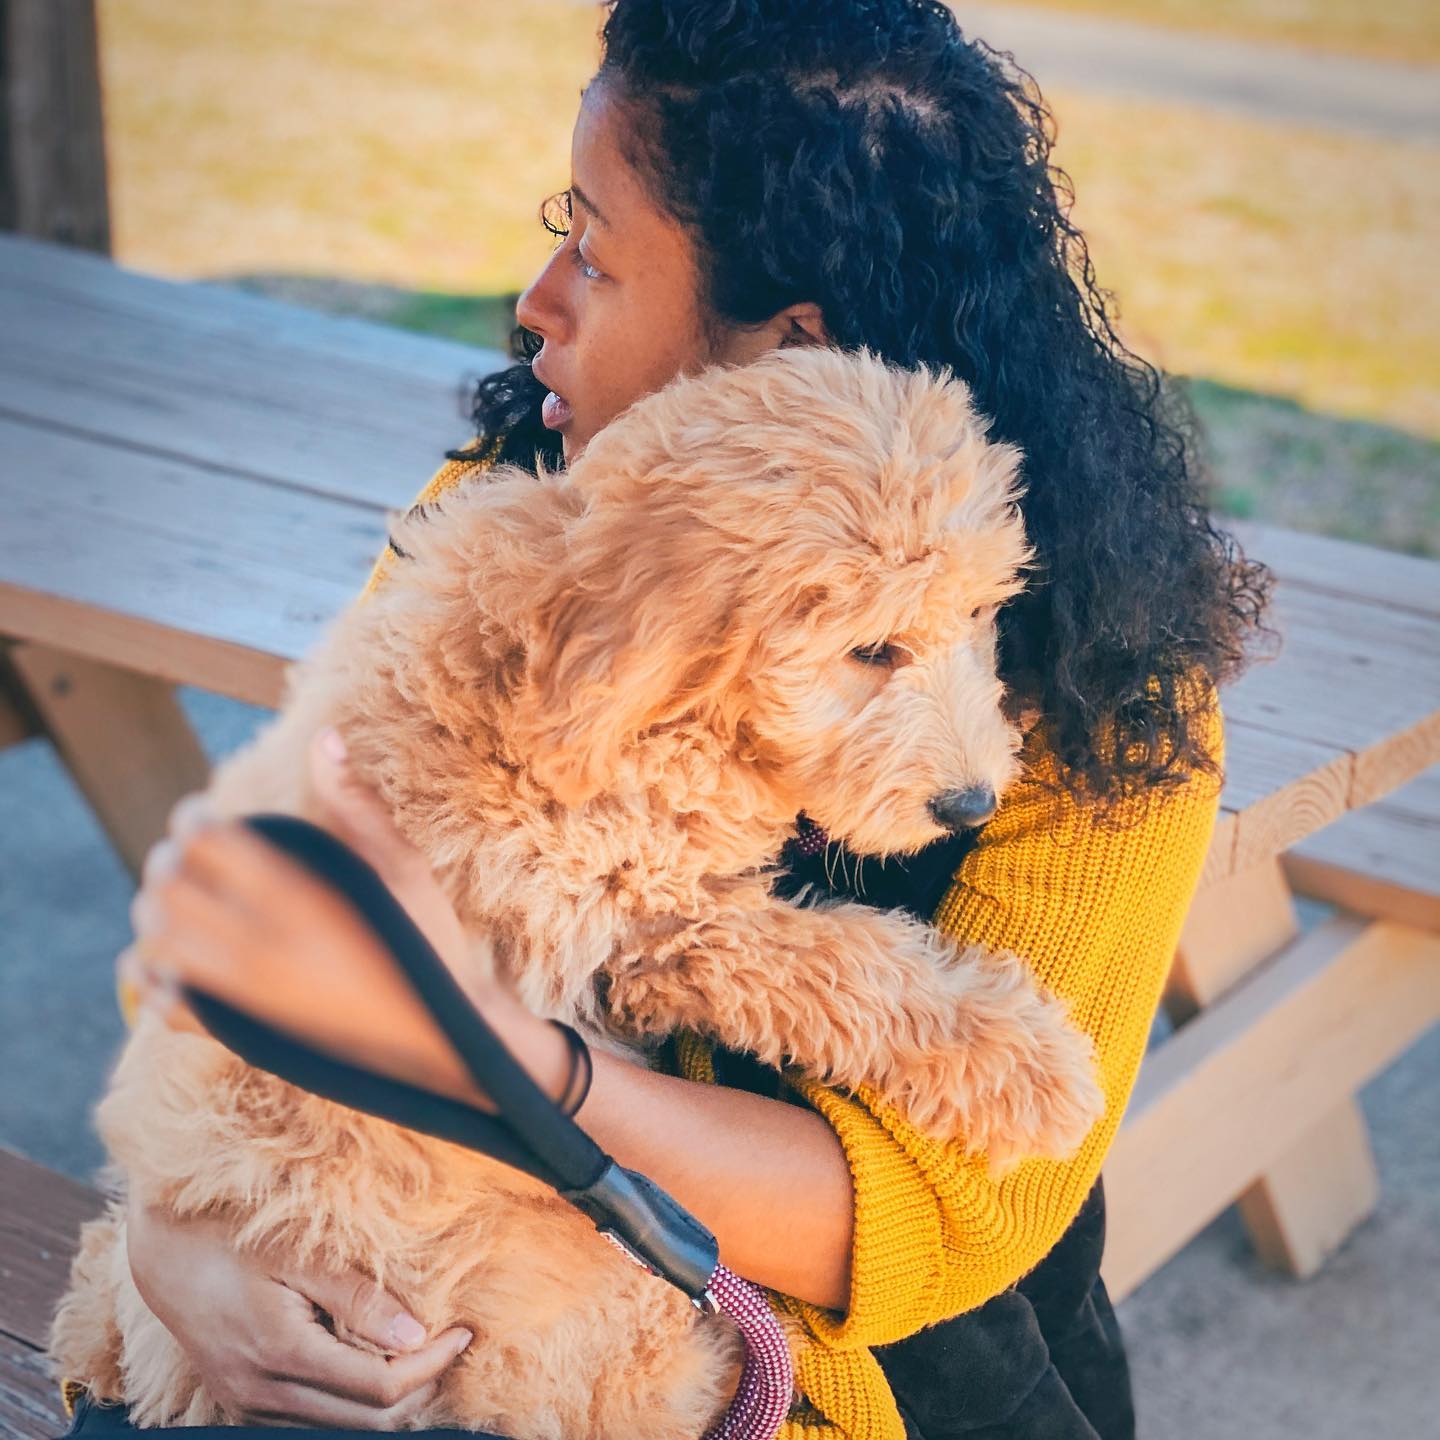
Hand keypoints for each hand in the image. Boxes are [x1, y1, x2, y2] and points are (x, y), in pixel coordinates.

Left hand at [124, 728, 570, 1106]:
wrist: (437, 1040)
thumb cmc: (428, 944)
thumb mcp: (403, 867)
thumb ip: (354, 803)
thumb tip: (324, 736)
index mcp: (304, 900)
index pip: (208, 842)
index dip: (191, 818)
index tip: (200, 812)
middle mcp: (264, 948)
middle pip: (170, 888)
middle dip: (166, 860)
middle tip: (183, 852)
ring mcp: (248, 996)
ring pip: (157, 944)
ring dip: (153, 912)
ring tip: (175, 898)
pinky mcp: (241, 1034)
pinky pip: (164, 1006)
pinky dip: (147, 976)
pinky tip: (158, 958)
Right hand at [126, 1199, 471, 1426]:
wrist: (159, 1252)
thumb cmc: (231, 1237)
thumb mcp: (298, 1254)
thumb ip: (357, 1296)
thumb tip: (415, 1336)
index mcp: (279, 1356)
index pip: (379, 1390)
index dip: (432, 1365)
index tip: (464, 1331)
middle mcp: (262, 1393)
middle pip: (366, 1422)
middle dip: (420, 1387)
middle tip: (452, 1342)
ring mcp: (250, 1403)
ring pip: (341, 1426)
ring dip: (389, 1397)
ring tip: (424, 1349)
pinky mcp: (244, 1399)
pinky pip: (314, 1416)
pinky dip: (353, 1397)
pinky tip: (374, 1358)